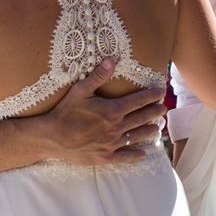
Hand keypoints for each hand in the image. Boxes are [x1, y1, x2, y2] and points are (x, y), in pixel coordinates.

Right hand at [39, 59, 166, 165]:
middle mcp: (116, 127)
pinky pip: (124, 157)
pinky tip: (143, 154)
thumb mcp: (80, 90)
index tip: (161, 92)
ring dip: (149, 131)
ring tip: (157, 129)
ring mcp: (112, 143)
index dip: (151, 96)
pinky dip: (135, 155)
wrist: (52, 138)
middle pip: (141, 118)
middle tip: (163, 109)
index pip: (138, 101)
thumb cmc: (65, 112)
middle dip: (154, 112)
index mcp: (113, 110)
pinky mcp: (104, 156)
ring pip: (136, 136)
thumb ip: (99, 76)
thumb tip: (112, 59)